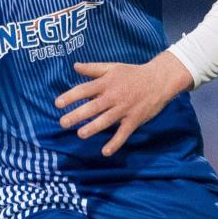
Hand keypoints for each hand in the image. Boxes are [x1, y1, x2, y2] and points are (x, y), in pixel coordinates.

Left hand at [55, 54, 192, 156]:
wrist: (159, 80)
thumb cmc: (133, 73)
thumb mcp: (113, 67)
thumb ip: (93, 68)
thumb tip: (74, 66)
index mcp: (107, 83)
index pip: (85, 89)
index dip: (70, 96)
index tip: (58, 104)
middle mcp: (114, 96)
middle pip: (92, 107)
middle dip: (77, 115)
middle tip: (63, 123)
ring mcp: (124, 109)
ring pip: (106, 120)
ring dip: (93, 128)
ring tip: (80, 134)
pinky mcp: (134, 120)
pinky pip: (123, 133)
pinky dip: (115, 143)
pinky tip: (105, 152)